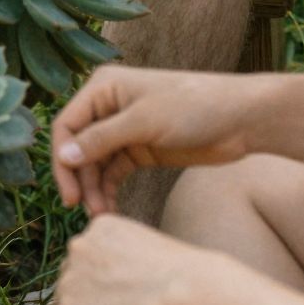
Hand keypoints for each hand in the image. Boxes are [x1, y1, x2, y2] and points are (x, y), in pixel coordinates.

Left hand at [44, 216, 203, 304]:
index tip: (111, 296)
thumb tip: (123, 284)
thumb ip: (125, 260)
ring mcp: (71, 279)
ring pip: (62, 304)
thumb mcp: (148, 251)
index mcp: (101, 227)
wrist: (184, 292)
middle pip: (71, 278)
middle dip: (84, 298)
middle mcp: (80, 247)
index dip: (95, 279)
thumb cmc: (181, 276)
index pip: (87, 255)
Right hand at [53, 66, 262, 215]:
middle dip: (80, 179)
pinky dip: (110, 191)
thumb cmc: (194, 107)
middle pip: (78, 148)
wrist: (241, 120)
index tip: (69, 194)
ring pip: (95, 165)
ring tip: (104, 216)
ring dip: (95, 190)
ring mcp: (124, 130)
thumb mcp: (144, 122)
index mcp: (103, 88)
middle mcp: (109, 107)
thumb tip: (63, 157)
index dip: (62, 160)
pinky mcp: (141, 150)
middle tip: (83, 210)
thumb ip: (101, 140)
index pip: (67, 125)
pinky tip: (112, 210)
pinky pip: (114, 173)